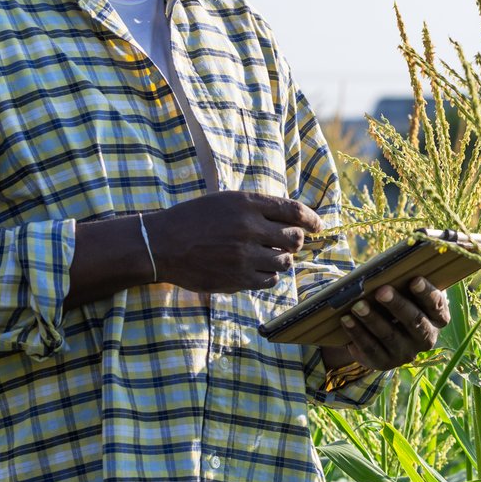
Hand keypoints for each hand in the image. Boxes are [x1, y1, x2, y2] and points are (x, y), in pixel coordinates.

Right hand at [143, 191, 321, 293]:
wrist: (163, 244)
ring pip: (285, 261)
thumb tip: (292, 218)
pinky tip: (258, 270)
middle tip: (286, 243)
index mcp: (247, 204)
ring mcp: (244, 256)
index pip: (293, 211)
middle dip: (295, 241)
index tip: (317, 226)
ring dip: (282, 259)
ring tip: (268, 256)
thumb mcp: (226, 201)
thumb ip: (257, 207)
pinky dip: (269, 276)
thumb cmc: (194, 220)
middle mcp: (249, 228)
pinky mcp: (238, 279)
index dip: (311, 219)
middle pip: (294, 238)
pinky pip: (270, 280)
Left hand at [323, 276, 450, 371]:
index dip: (426, 294)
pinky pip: (370, 349)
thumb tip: (385, 268)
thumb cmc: (398, 299)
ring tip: (357, 305)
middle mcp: (426, 338)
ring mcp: (406, 353)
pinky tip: (346, 320)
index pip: (436, 306)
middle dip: (397, 305)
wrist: (382, 330)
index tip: (414, 280)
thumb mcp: (405, 291)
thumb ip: (402, 282)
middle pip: (414, 322)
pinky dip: (357, 333)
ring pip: (389, 336)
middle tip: (381, 291)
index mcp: (437, 318)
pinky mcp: (385, 362)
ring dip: (372, 319)